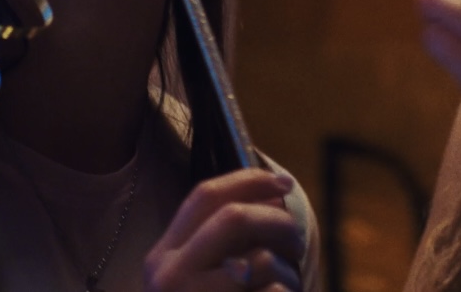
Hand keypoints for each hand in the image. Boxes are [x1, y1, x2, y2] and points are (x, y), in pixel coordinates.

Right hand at [144, 168, 303, 290]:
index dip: (249, 180)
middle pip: (233, 218)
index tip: (285, 183)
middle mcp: (167, 276)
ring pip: (259, 261)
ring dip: (287, 273)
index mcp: (163, 256)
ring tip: (285, 286)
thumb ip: (228, 236)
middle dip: (276, 221)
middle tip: (298, 241)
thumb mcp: (206, 274)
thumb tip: (279, 190)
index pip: (204, 195)